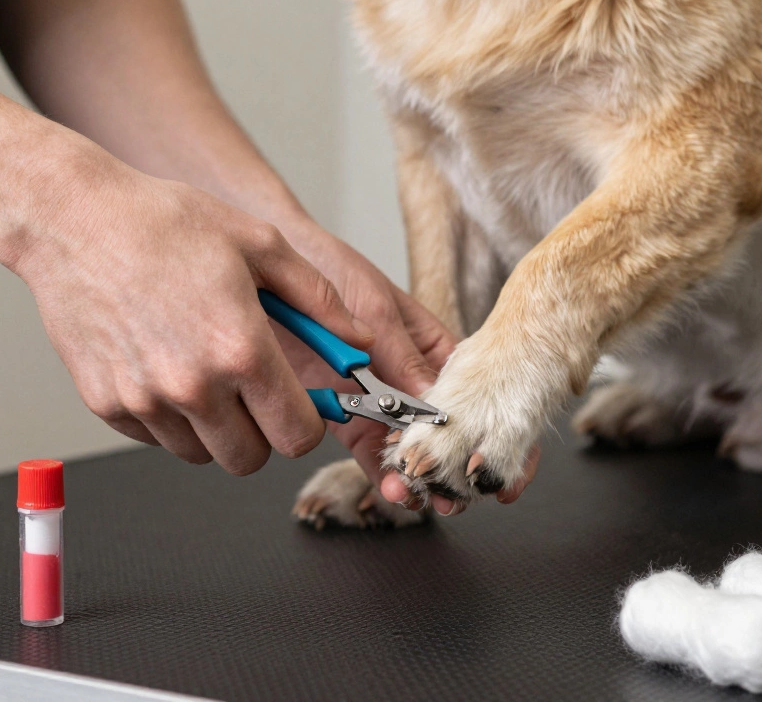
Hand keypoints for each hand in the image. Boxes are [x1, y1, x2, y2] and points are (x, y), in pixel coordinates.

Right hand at [13, 158, 372, 474]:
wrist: (73, 218)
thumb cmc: (167, 222)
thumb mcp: (261, 244)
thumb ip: (320, 302)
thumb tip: (362, 341)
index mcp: (242, 350)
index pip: (297, 436)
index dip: (306, 423)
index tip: (300, 403)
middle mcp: (194, 386)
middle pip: (250, 460)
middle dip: (261, 432)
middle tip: (252, 390)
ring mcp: (145, 400)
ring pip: (202, 454)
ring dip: (214, 427)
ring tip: (205, 369)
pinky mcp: (106, 404)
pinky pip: (157, 437)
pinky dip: (168, 418)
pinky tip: (165, 365)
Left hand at [268, 212, 539, 513]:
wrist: (262, 270)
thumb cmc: (326, 265)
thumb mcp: (373, 305)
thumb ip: (402, 356)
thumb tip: (438, 401)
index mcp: (433, 347)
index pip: (479, 394)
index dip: (497, 432)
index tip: (498, 465)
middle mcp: (412, 377)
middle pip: (449, 433)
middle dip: (457, 468)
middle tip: (455, 493)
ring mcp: (379, 400)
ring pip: (410, 450)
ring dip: (419, 478)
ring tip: (419, 496)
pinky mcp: (342, 415)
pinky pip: (368, 451)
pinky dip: (381, 473)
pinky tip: (392, 489)